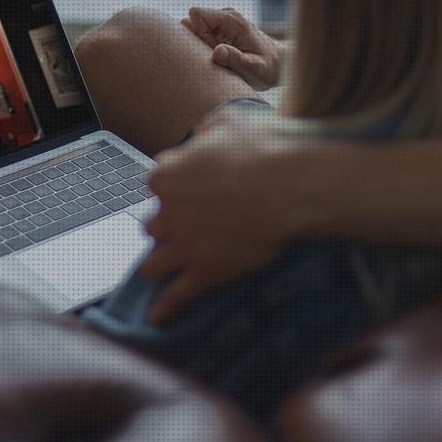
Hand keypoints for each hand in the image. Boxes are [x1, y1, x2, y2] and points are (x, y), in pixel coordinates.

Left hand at [140, 107, 303, 322]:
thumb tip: (204, 137)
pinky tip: (158, 317)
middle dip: (165, 227)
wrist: (290, 187)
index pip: (157, 183)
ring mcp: (184, 246)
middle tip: (184, 228)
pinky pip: (176, 296)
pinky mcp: (204, 272)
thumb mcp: (228, 123)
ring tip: (161, 271)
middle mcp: (167, 212)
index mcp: (168, 174)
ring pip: (153, 264)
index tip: (185, 191)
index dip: (173, 188)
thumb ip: (207, 132)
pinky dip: (166, 308)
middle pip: (152, 226)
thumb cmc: (263, 149)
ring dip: (158, 266)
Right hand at [181, 7, 284, 90]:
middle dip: (196, 42)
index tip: (213, 51)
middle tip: (216, 57)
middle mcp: (225, 16)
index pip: (197, 14)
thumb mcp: (255, 69)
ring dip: (199, 46)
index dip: (198, 34)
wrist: (279, 64)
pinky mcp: (219, 30)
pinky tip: (220, 58)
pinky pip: (199, 34)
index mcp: (232, 20)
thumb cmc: (268, 68)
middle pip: (191, 20)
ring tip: (220, 59)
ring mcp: (222, 22)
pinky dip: (203, 48)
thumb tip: (216, 52)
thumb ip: (236, 59)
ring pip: (192, 28)